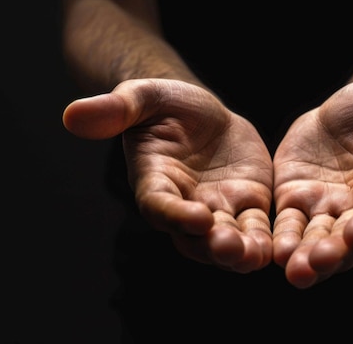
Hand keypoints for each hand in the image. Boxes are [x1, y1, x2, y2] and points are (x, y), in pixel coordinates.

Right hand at [63, 79, 273, 272]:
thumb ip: (115, 109)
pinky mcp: (247, 202)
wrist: (199, 112)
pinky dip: (266, 236)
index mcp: (154, 183)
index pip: (160, 205)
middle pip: (194, 235)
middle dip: (211, 244)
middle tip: (230, 248)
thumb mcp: (143, 97)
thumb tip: (71, 115)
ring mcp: (217, 207)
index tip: (195, 216)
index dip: (175, 214)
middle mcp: (184, 205)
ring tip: (256, 256)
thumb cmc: (164, 104)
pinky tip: (280, 246)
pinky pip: (256, 225)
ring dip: (241, 250)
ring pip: (227, 238)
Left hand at [272, 79, 352, 287]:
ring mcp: (328, 206)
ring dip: (306, 255)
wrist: (345, 108)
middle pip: (351, 238)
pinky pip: (289, 223)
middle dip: (336, 252)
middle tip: (317, 264)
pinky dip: (282, 237)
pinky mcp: (297, 200)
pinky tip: (271, 250)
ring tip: (293, 269)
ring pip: (318, 238)